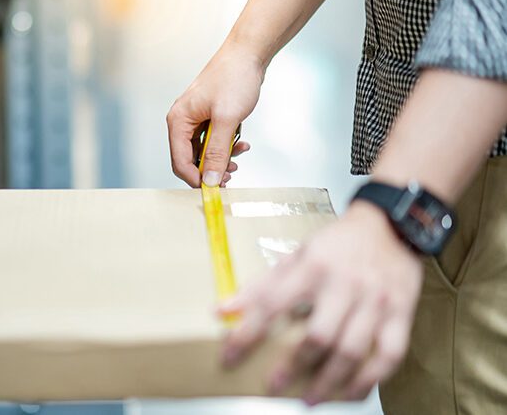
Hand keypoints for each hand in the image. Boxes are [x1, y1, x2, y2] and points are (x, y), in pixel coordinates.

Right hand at [166, 41, 263, 186]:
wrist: (248, 54)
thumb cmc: (234, 79)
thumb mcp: (227, 119)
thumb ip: (217, 152)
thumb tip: (210, 181)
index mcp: (179, 120)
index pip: (179, 161)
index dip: (195, 178)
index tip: (215, 189)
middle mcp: (183, 121)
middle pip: (190, 159)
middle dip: (210, 170)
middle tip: (230, 177)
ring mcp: (196, 119)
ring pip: (204, 152)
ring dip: (221, 159)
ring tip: (238, 158)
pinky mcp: (210, 117)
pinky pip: (214, 141)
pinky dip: (227, 146)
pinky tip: (243, 145)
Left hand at [218, 201, 422, 403]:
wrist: (390, 225)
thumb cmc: (337, 244)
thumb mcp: (296, 255)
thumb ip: (262, 285)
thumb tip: (222, 310)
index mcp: (314, 266)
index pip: (273, 304)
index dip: (248, 332)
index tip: (230, 355)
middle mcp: (346, 284)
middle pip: (319, 335)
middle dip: (293, 367)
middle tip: (274, 386)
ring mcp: (376, 301)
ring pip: (353, 351)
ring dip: (329, 382)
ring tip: (309, 399)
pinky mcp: (402, 313)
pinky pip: (389, 355)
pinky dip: (369, 380)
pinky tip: (351, 393)